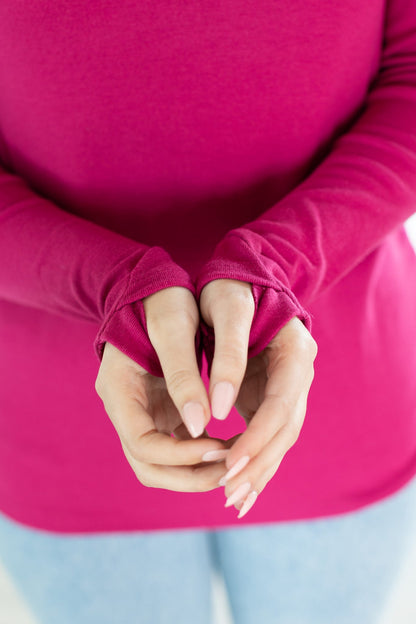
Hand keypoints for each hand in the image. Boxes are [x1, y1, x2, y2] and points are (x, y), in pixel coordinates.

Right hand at [95, 287, 228, 491]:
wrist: (155, 287)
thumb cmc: (163, 299)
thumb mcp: (174, 328)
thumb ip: (184, 375)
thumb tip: (202, 425)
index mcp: (117, 389)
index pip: (142, 445)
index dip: (180, 456)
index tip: (219, 447)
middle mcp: (124, 408)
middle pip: (149, 466)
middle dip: (189, 475)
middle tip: (231, 469)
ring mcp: (141, 412)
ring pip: (162, 464)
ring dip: (196, 471)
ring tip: (234, 461)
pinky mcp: (160, 411)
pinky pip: (177, 447)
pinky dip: (201, 455)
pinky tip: (231, 444)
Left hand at [199, 279, 317, 515]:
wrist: (241, 277)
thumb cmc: (230, 289)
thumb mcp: (226, 310)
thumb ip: (226, 357)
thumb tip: (217, 412)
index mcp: (296, 353)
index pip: (282, 406)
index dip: (257, 437)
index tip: (230, 464)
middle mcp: (299, 374)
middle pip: (286, 430)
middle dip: (259, 463)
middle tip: (229, 493)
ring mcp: (288, 387)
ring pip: (279, 438)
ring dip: (258, 470)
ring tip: (233, 500)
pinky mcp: (270, 395)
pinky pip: (266, 433)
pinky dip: (254, 459)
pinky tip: (237, 483)